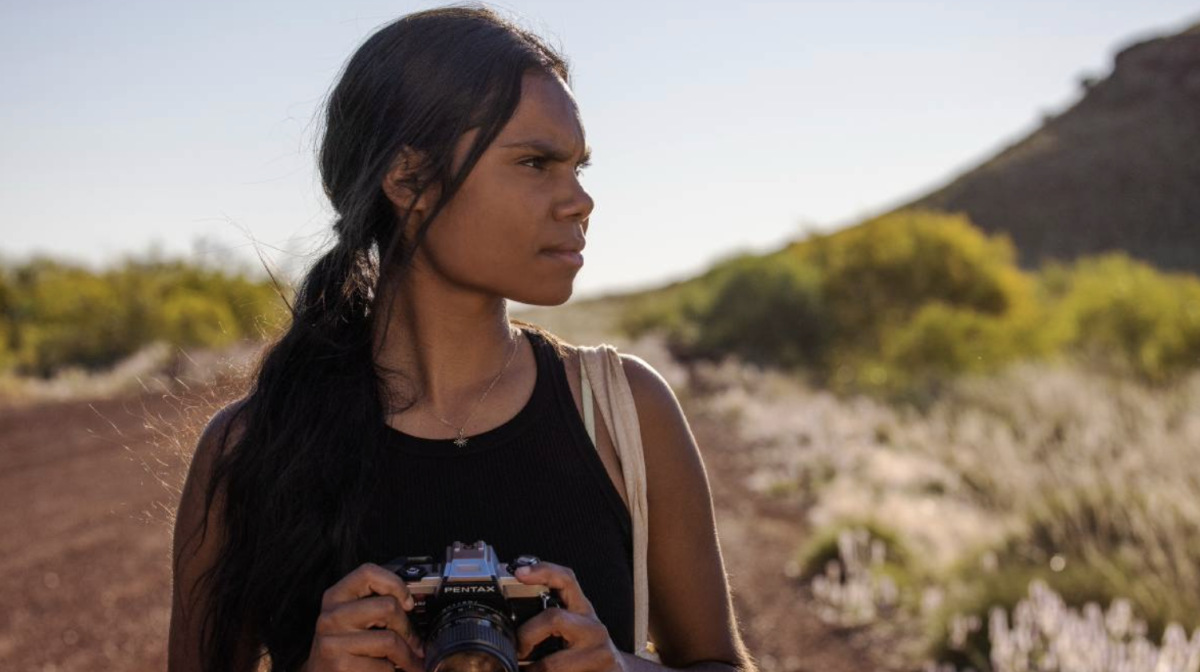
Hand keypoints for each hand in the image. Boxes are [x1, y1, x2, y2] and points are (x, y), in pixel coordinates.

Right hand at [304, 562, 425, 671]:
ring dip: (407, 657)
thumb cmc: (344, 649)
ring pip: (390, 640)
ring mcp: (333, 642)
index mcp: (335, 597)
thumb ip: (373, 605)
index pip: (368, 572)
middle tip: (415, 644)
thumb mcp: (350, 620)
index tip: (408, 603)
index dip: (395, 584)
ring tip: (412, 663)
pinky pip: (384, 667)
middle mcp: (331, 617)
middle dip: (408, 629)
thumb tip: (412, 604)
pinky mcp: (340, 666)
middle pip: (388, 607)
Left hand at [512, 561, 627, 671]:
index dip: (543, 571)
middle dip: (526, 635)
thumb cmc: (587, 651)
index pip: (566, 579)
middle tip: (517, 650)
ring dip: (532, 670)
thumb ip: (548, 621)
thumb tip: (509, 624)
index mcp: (582, 610)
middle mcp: (593, 628)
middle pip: (554, 618)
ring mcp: (598, 653)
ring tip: (526, 670)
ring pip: (552, 663)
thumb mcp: (573, 629)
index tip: (520, 572)